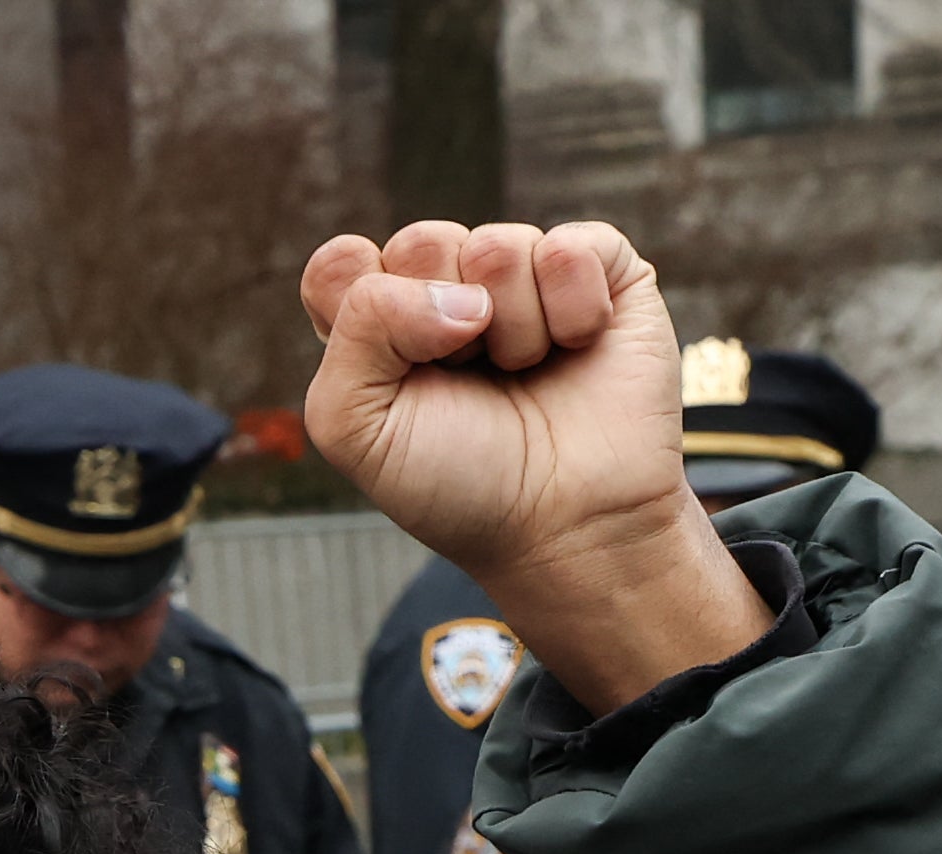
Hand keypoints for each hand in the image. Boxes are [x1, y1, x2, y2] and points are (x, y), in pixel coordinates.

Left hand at [301, 220, 769, 713]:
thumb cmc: (457, 484)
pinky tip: (576, 348)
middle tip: (466, 376)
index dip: (364, 306)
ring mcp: (525, 279)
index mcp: (381, 328)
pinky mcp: (599, 273)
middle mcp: (449, 292)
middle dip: (438, 322)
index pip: (342, 262)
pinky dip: (572, 309)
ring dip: (511, 331)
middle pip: (421, 241)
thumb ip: (357, 328)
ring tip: (524, 374)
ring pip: (498, 246)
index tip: (393, 371)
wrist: (565, 524)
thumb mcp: (355, 426)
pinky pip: (572, 247)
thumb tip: (461, 292)